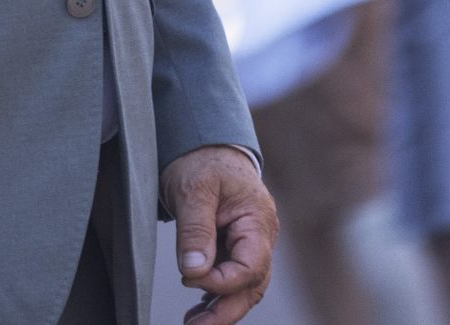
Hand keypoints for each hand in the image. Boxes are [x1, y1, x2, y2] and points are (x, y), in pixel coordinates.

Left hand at [162, 146, 274, 324]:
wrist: (203, 143)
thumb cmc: (201, 160)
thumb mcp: (193, 188)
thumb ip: (195, 229)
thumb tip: (194, 271)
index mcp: (258, 219)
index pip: (251, 266)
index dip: (222, 280)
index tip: (188, 276)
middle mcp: (260, 235)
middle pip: (253, 284)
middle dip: (226, 309)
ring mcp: (249, 242)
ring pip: (244, 286)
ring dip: (221, 307)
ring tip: (194, 324)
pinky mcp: (234, 246)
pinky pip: (232, 277)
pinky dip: (216, 295)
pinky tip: (198, 310)